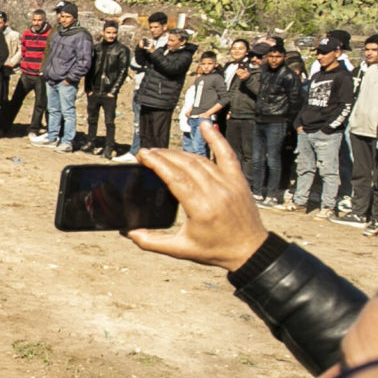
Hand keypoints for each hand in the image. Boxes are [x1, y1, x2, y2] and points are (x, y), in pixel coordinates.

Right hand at [131, 131, 265, 270]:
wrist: (250, 251)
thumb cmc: (216, 251)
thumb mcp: (181, 249)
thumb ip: (152, 242)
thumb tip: (128, 232)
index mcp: (201, 209)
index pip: (175, 178)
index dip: (157, 163)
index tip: (143, 155)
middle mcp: (216, 192)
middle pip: (185, 164)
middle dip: (163, 155)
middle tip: (147, 153)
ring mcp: (229, 183)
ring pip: (200, 159)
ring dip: (179, 152)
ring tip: (162, 152)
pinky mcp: (238, 180)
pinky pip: (227, 154)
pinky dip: (217, 139)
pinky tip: (207, 126)